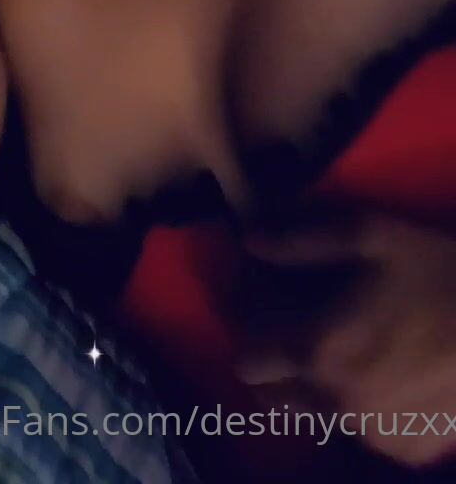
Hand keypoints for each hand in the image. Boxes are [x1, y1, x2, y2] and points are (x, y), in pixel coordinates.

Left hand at [236, 206, 455, 467]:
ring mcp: (372, 436)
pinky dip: (361, 410)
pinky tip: (386, 374)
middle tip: (298, 328)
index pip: (248, 357)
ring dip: (314, 389)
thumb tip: (249, 242)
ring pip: (315, 418)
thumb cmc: (436, 269)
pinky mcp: (406, 451)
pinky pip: (361, 434)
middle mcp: (336, 404)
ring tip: (344, 349)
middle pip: (272, 396)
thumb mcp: (368, 233)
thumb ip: (299, 241)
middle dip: (275, 363)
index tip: (265, 306)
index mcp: (318, 350)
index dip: (251, 328)